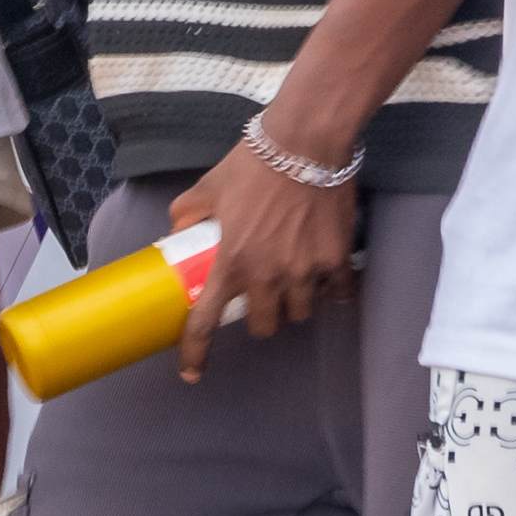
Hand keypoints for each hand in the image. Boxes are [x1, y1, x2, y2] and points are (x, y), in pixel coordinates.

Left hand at [177, 143, 359, 377]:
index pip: (206, 321)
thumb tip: (178, 229)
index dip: (196, 353)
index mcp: (231, 261)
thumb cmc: (254, 163)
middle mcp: (268, 274)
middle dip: (262, 316)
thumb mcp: (210, 186)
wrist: (306, 142)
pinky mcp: (336, 260)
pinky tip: (329, 278)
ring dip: (296, 303)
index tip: (192, 372)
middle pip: (266, 326)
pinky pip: (338, 294)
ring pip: (301, 312)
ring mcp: (305, 271)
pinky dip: (333, 291)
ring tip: (295, 279)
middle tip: (263, 294)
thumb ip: (189, 211)